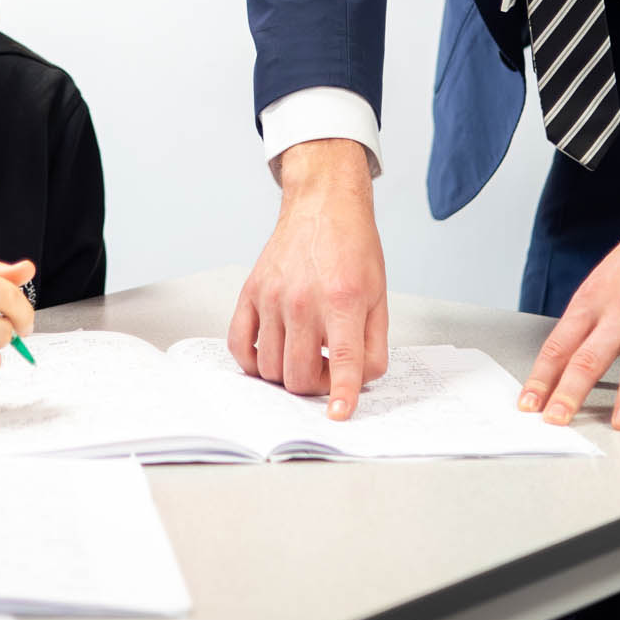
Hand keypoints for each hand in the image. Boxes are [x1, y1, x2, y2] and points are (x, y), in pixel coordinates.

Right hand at [227, 138, 388, 419]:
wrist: (324, 205)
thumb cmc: (354, 246)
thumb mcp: (380, 296)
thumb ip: (374, 344)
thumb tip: (361, 381)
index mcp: (343, 300)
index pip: (344, 362)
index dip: (342, 395)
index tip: (338, 415)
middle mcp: (304, 300)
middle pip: (298, 375)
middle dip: (314, 387)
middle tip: (325, 371)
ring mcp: (272, 297)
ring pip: (269, 367)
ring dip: (286, 375)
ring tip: (303, 356)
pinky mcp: (251, 292)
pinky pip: (238, 344)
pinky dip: (251, 361)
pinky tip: (270, 353)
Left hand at [520, 182, 619, 430]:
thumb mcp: (603, 279)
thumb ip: (587, 318)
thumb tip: (563, 360)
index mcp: (594, 298)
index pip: (559, 345)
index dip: (542, 377)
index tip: (528, 404)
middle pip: (590, 355)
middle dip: (570, 392)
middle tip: (557, 421)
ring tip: (619, 424)